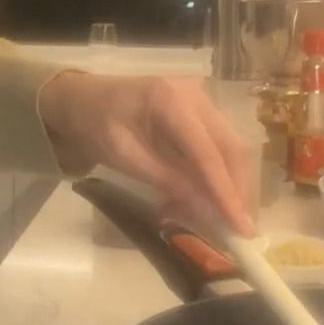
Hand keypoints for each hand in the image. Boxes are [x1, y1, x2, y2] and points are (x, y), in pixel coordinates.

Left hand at [39, 71, 254, 236]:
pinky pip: (216, 147)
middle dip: (235, 191)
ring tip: (214, 218)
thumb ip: (166, 180)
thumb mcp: (124, 157)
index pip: (208, 154)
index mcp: (171, 100)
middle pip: (230, 148)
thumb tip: (206, 210)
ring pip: (229, 149)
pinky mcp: (199, 112)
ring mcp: (200, 100)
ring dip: (226, 185)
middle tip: (237, 229)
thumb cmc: (95, 124)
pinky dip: (213, 175)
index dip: (226, 193)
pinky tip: (199, 198)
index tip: (242, 227)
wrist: (82, 99)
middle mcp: (195, 95)